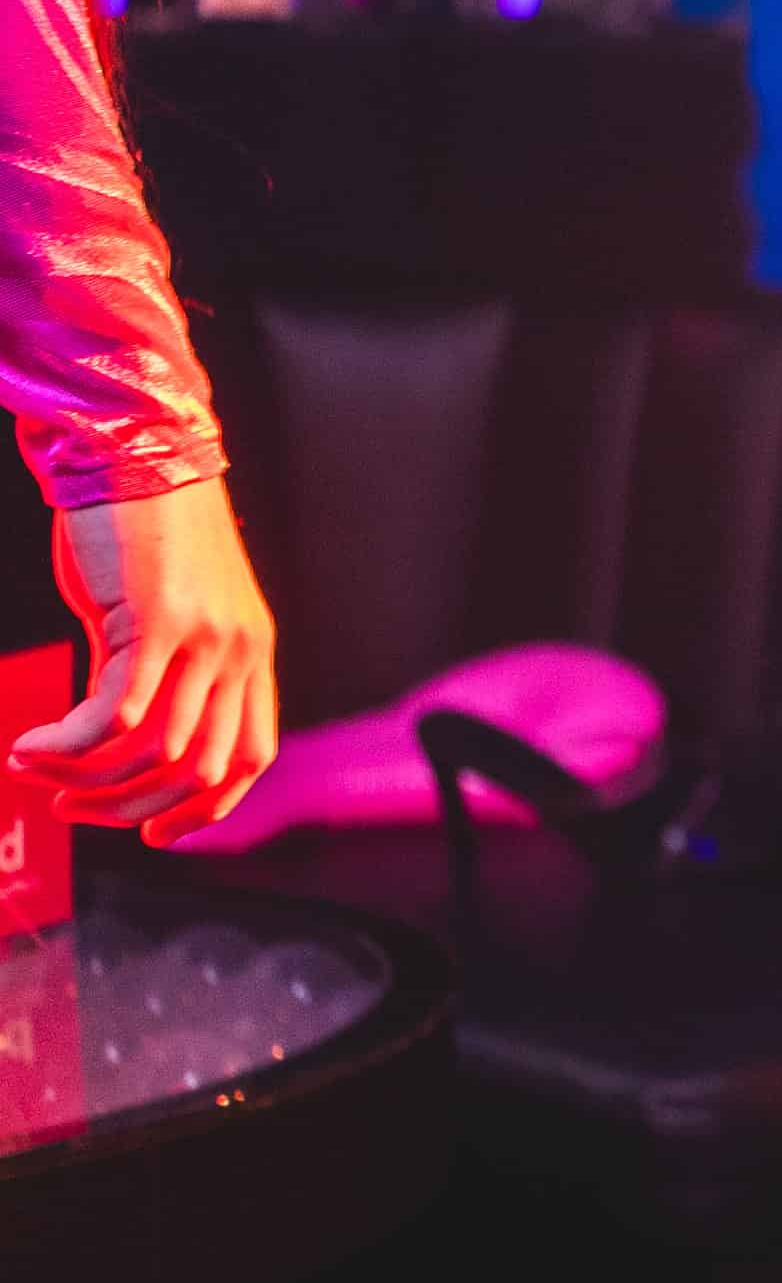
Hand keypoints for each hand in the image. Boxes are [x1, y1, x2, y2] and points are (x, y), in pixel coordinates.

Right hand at [16, 476, 281, 842]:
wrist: (134, 450)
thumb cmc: (139, 529)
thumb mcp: (167, 610)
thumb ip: (157, 670)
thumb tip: (115, 738)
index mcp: (250, 652)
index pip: (249, 756)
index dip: (204, 809)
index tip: (152, 833)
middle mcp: (239, 650)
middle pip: (199, 768)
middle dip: (130, 807)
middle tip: (70, 806)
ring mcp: (204, 637)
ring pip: (154, 751)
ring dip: (87, 778)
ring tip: (37, 772)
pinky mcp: (158, 621)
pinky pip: (116, 715)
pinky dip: (68, 745)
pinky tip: (29, 745)